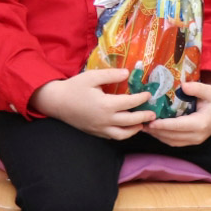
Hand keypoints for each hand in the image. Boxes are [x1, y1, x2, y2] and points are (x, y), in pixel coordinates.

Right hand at [31, 68, 155, 139]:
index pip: (130, 102)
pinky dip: (122, 133)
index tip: (148, 94)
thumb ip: (111, 75)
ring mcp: (100, 128)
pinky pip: (112, 136)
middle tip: (153, 114)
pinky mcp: (95, 133)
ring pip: (123, 134)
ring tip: (142, 124)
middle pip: (131, 121)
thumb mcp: (92, 76)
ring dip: (134, 130)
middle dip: (144, 117)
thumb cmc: (74, 87)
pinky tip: (126, 127)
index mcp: (105, 105)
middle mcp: (105, 119)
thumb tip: (128, 73)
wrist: (56, 102)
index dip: (142, 98)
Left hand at [145, 76, 210, 147]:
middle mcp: (197, 136)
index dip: (163, 125)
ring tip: (143, 126)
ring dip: (157, 135)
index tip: (150, 122)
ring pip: (171, 141)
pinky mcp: (192, 140)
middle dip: (155, 131)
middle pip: (172, 136)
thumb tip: (183, 86)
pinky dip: (162, 137)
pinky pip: (174, 141)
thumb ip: (197, 88)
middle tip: (140, 122)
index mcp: (201, 124)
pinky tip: (153, 129)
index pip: (178, 126)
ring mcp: (195, 140)